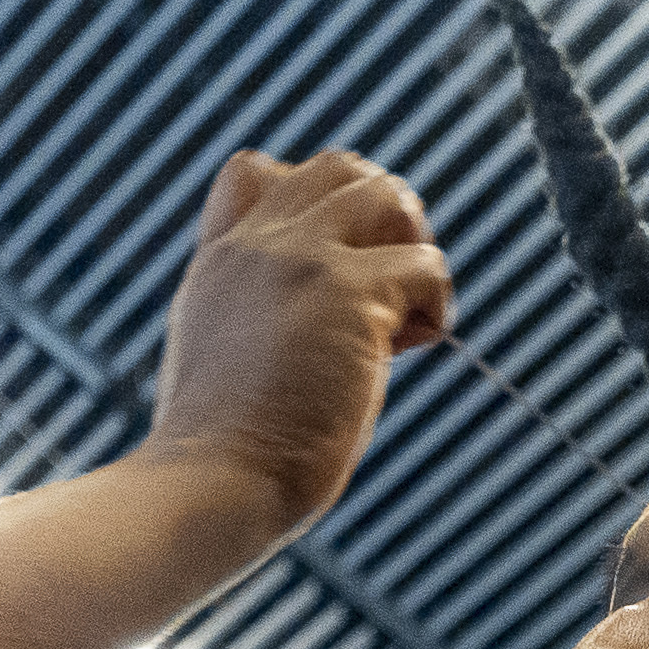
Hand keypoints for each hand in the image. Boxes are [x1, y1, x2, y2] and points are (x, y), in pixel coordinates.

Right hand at [143, 151, 452, 538]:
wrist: (211, 481)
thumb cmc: (220, 452)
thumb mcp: (220, 355)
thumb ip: (257, 314)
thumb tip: (328, 321)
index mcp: (222, 259)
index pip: (263, 172)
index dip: (317, 206)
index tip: (329, 272)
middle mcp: (258, 245)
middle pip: (339, 167)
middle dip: (383, 217)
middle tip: (387, 288)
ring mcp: (302, 260)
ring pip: (388, 194)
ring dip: (416, 248)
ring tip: (403, 314)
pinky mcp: (349, 293)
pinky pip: (428, 263)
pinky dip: (437, 305)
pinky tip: (409, 351)